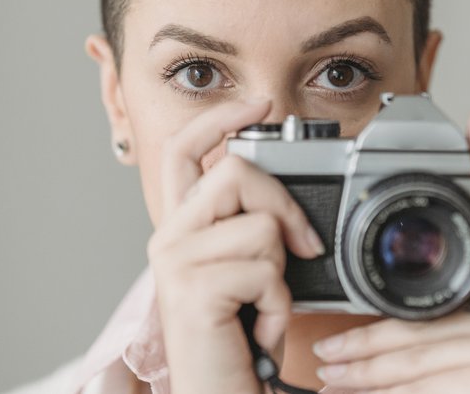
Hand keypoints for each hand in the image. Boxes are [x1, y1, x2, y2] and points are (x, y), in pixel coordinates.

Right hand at [147, 100, 324, 393]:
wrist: (221, 393)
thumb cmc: (239, 339)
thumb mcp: (249, 271)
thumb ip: (253, 227)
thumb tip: (284, 202)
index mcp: (181, 227)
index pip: (183, 151)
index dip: (219, 119)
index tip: (259, 104)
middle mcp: (169, 238)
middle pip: (235, 173)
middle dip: (282, 206)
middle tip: (300, 248)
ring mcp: (175, 262)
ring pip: (259, 225)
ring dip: (280, 272)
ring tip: (263, 304)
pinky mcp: (193, 290)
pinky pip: (265, 269)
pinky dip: (279, 304)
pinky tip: (261, 327)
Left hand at [311, 110, 469, 393]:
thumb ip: (454, 333)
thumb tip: (381, 327)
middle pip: (427, 314)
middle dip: (369, 340)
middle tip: (328, 348)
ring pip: (413, 351)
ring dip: (362, 369)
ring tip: (329, 375)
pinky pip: (418, 379)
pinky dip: (381, 391)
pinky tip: (353, 391)